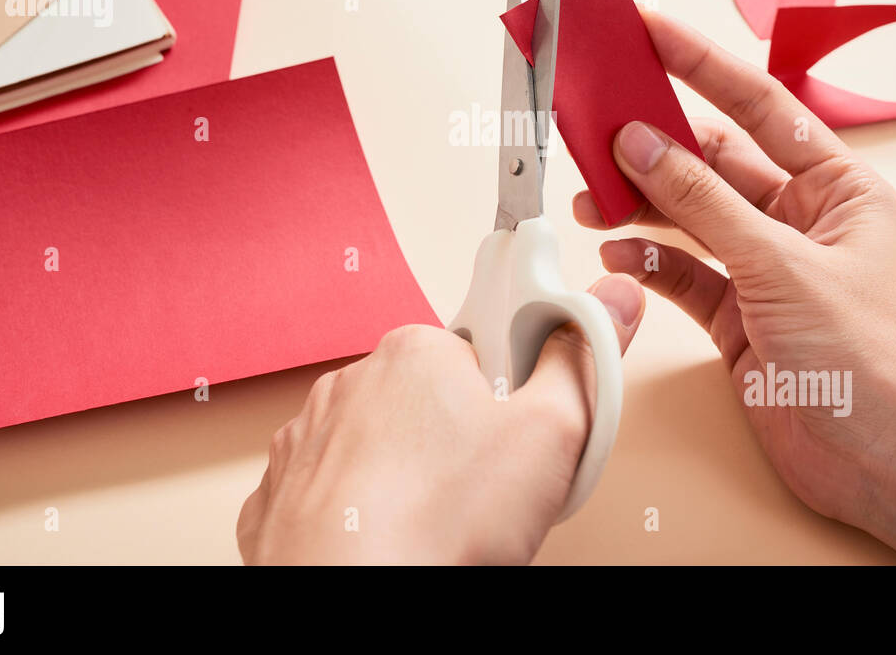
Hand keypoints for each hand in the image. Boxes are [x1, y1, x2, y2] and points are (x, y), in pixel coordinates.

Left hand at [237, 275, 643, 564]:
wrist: (352, 595)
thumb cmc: (438, 524)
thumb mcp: (552, 432)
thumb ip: (584, 359)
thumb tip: (612, 301)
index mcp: (416, 351)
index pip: (482, 355)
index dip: (514, 402)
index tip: (521, 438)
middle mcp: (353, 381)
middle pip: (432, 400)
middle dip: (463, 440)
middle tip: (489, 492)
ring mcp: (310, 437)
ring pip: (382, 446)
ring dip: (411, 475)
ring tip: (439, 524)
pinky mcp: (283, 492)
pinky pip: (337, 489)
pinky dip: (364, 511)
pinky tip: (392, 538)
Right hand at [580, 10, 895, 563]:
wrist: (886, 462)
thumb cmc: (870, 358)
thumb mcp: (781, 264)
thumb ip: (704, 203)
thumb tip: (642, 144)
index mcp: (838, 187)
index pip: (759, 107)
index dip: (702, 65)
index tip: (651, 31)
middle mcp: (800, 220)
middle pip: (714, 163)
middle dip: (656, 144)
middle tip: (599, 118)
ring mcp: (766, 269)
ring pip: (689, 218)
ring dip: (640, 207)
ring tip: (592, 197)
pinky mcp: (738, 317)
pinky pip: (682, 273)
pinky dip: (648, 263)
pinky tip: (616, 255)